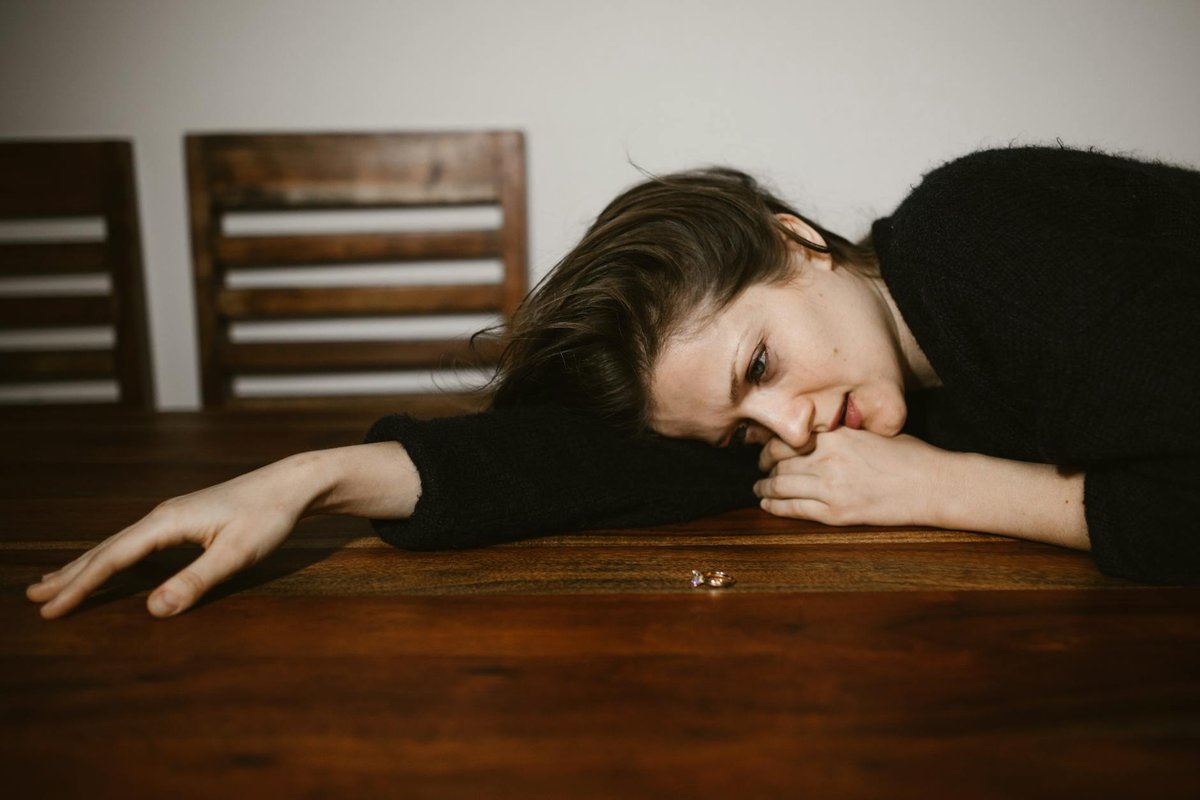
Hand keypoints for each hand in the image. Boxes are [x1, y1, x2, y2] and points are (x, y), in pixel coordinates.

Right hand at [26, 455, 318, 618]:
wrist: (291, 484)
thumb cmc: (268, 517)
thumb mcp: (236, 554)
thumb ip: (196, 580)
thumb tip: (154, 610)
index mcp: (167, 523)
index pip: (112, 559)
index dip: (80, 586)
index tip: (51, 609)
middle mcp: (162, 516)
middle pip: (105, 549)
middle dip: (70, 574)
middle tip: (33, 598)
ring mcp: (172, 516)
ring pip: (118, 544)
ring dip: (85, 564)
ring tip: (54, 581)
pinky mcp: (184, 519)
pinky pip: (135, 542)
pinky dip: (111, 556)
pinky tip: (109, 563)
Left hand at [755, 428, 949, 525]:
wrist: (932, 485)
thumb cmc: (909, 456)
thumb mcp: (871, 433)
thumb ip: (841, 435)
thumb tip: (815, 438)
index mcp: (836, 436)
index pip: (788, 439)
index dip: (771, 446)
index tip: (768, 450)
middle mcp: (827, 460)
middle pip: (779, 462)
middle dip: (764, 467)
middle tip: (760, 469)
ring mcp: (831, 488)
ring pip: (781, 486)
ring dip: (765, 488)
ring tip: (758, 489)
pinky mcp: (837, 513)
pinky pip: (795, 510)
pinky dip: (776, 507)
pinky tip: (767, 506)